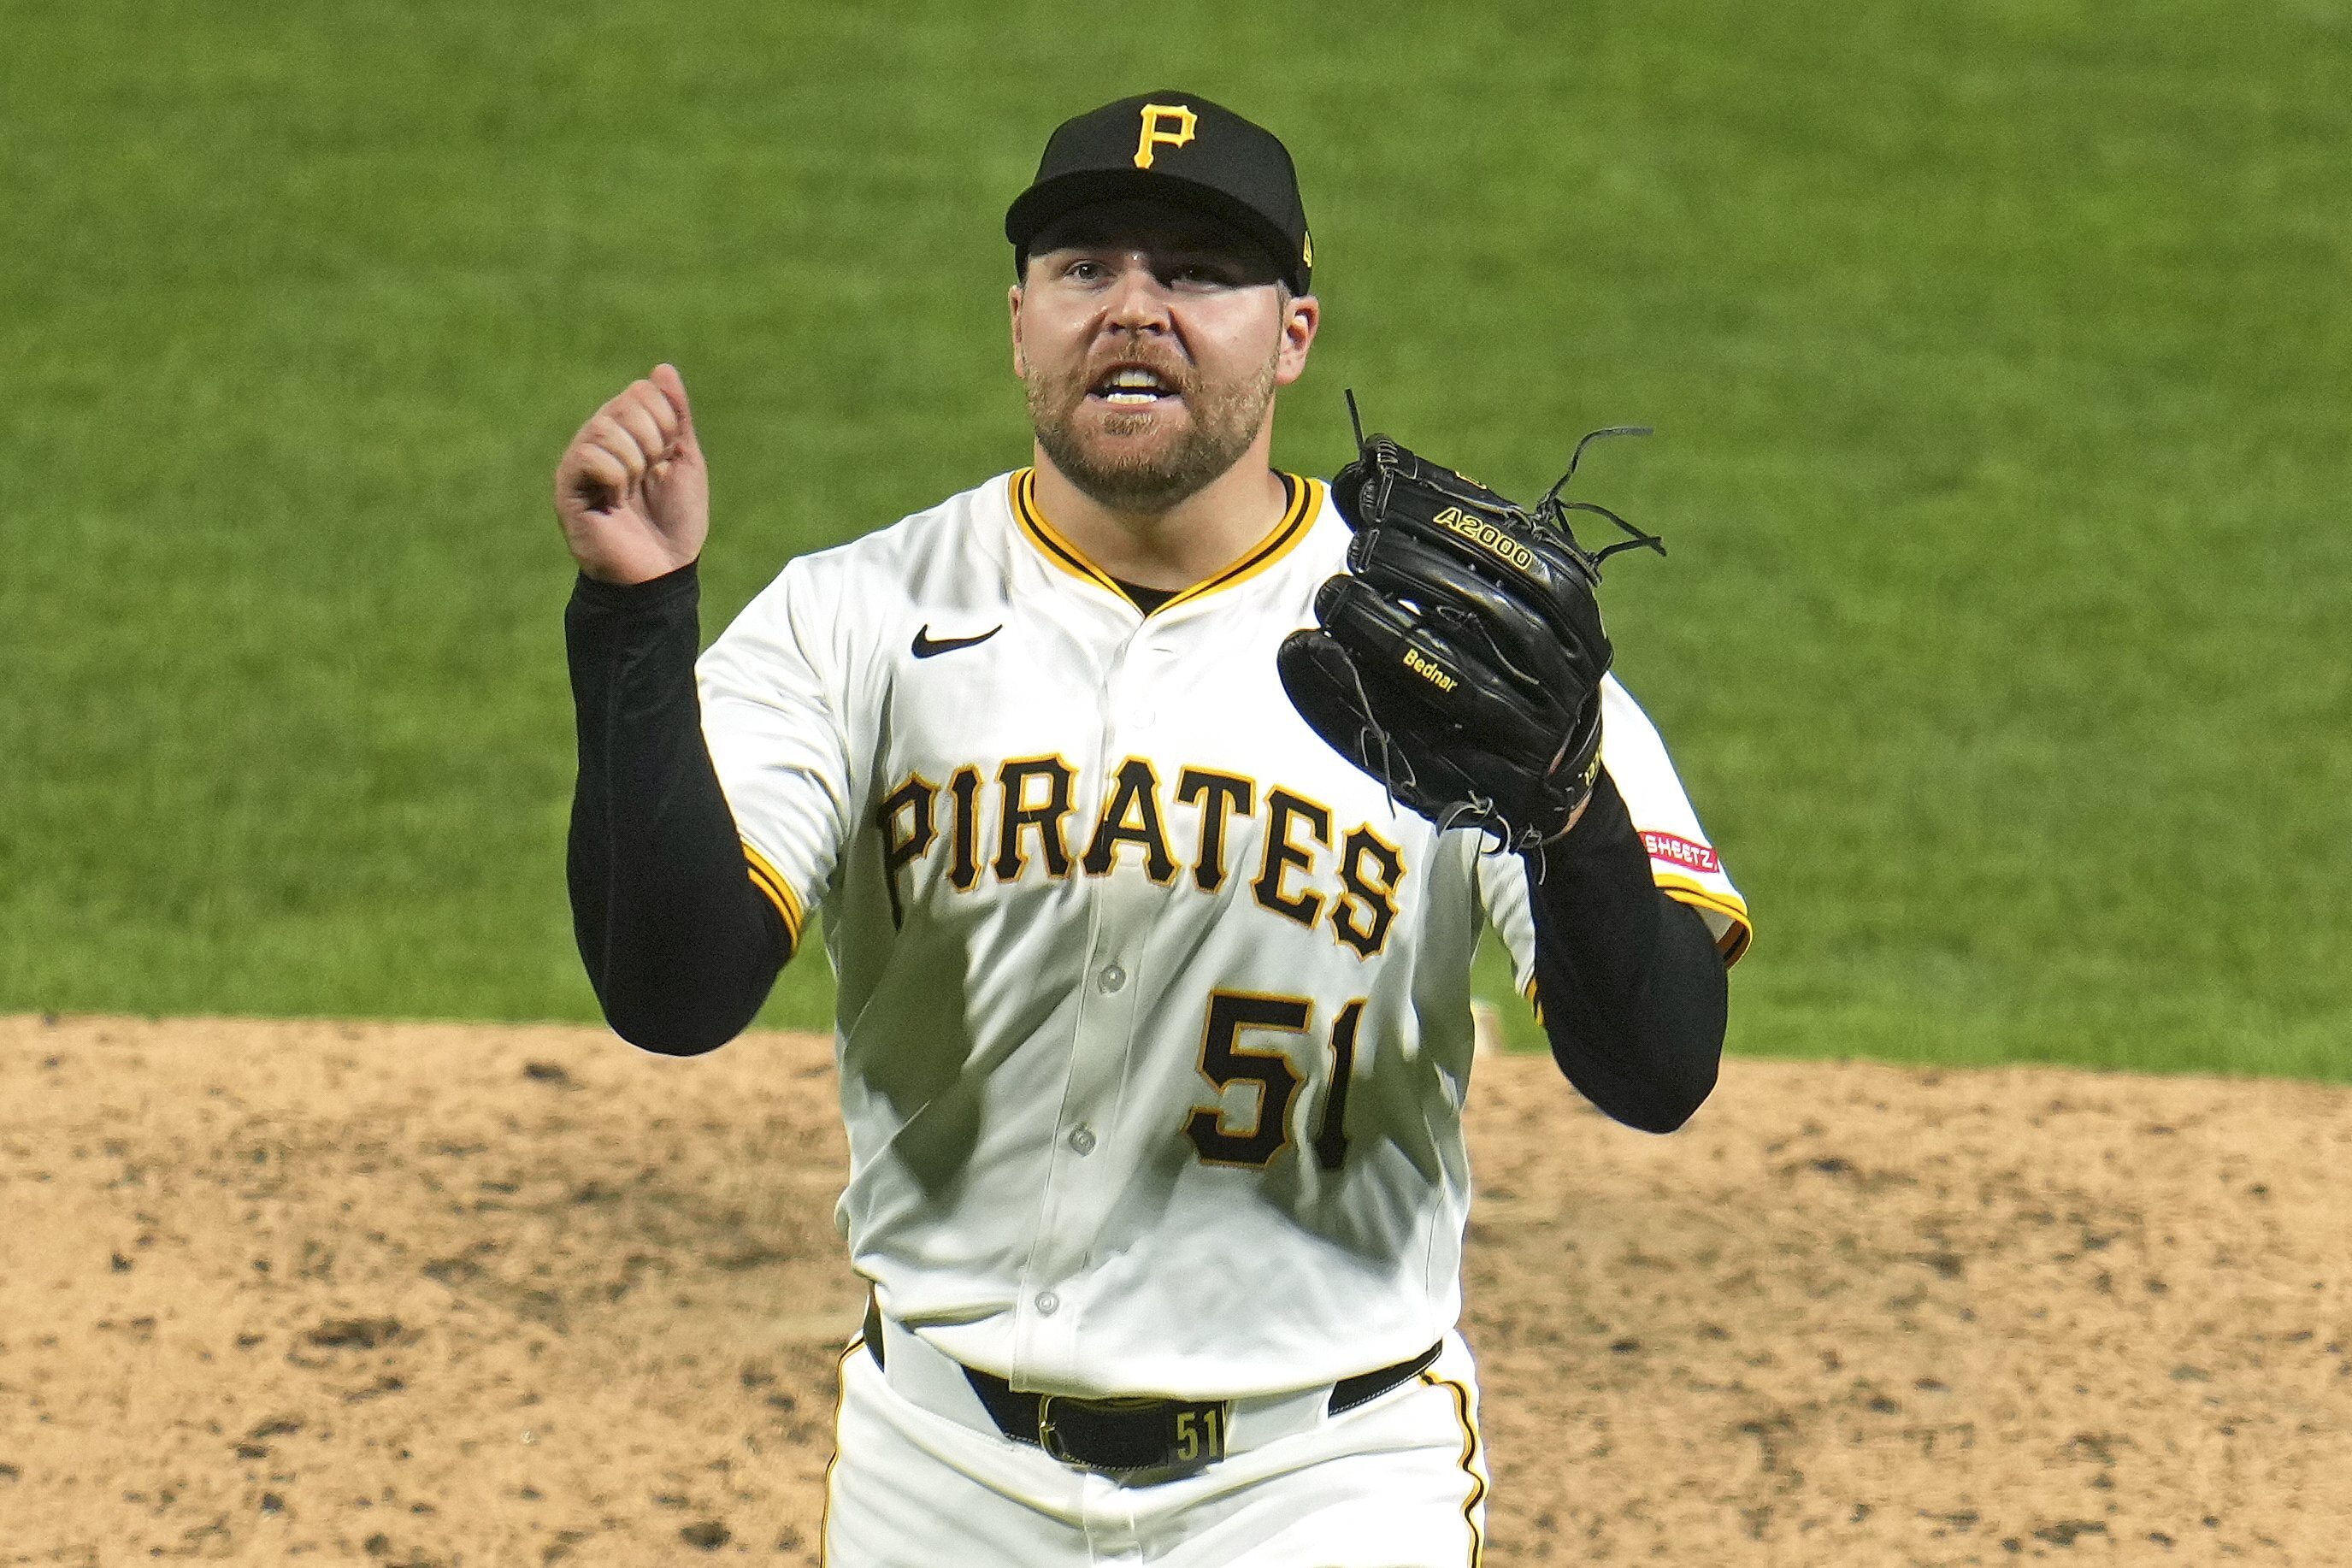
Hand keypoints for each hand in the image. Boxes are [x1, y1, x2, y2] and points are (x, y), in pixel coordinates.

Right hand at [553, 364, 708, 583]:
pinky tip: (613, 499)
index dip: (666, 421)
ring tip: (632, 491)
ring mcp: (580, 463)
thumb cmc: (675, 523)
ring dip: (635, 460)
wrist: (662, 572)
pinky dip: (614, 474)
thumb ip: (676, 416)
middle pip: (625, 403)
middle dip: (653, 440)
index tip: (668, 458)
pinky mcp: (566, 487)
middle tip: (650, 476)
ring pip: (605, 426)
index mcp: (626, 433)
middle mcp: (599, 441)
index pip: (642, 391)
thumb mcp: (686, 462)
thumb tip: (663, 369)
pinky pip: (589, 454)